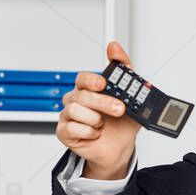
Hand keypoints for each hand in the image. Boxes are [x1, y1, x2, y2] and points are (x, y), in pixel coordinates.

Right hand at [56, 41, 140, 179]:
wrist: (120, 148)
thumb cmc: (122, 122)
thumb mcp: (131, 95)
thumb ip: (124, 69)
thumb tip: (114, 46)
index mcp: (88, 89)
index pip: (83, 78)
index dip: (92, 80)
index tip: (103, 84)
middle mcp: (76, 100)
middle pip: (82, 95)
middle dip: (103, 103)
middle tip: (119, 109)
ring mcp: (68, 116)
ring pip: (75, 111)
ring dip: (95, 120)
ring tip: (103, 125)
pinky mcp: (64, 132)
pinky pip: (72, 128)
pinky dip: (88, 132)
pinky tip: (95, 134)